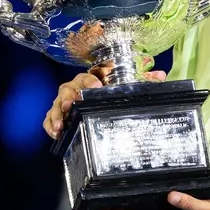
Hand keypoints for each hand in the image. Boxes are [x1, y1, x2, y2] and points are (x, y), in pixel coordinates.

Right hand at [42, 67, 166, 139]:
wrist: (91, 93)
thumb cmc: (108, 87)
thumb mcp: (124, 83)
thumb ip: (142, 79)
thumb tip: (160, 75)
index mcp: (90, 78)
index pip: (87, 76)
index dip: (90, 80)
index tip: (95, 86)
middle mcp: (74, 87)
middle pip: (68, 89)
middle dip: (69, 97)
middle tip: (71, 105)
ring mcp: (64, 101)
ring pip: (57, 105)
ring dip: (57, 114)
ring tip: (60, 125)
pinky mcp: (57, 114)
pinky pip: (49, 118)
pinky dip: (50, 125)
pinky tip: (55, 133)